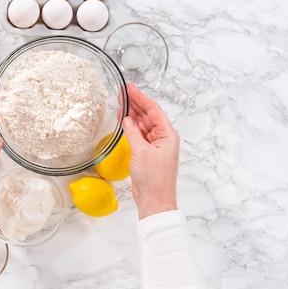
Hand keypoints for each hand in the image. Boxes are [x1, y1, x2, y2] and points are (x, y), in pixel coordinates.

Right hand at [122, 84, 178, 219]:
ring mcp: (155, 145)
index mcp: (167, 135)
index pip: (153, 110)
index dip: (140, 97)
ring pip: (142, 124)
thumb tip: (127, 119)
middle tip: (122, 92)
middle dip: (135, 103)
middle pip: (148, 115)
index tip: (130, 88)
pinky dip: (130, 127)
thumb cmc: (154, 180)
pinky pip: (138, 134)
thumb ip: (133, 133)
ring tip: (120, 103)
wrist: (155, 200)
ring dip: (132, 114)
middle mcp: (163, 138)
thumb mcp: (141, 152)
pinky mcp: (147, 152)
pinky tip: (123, 120)